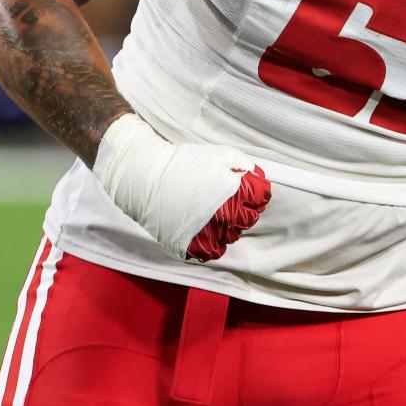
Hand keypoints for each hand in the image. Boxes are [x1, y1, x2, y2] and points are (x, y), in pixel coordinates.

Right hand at [93, 113, 270, 261]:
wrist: (144, 176)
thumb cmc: (181, 163)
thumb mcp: (218, 153)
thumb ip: (243, 164)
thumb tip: (256, 174)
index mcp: (233, 191)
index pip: (261, 198)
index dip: (257, 192)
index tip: (250, 189)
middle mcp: (223, 215)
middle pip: (249, 219)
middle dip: (244, 208)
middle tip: (229, 200)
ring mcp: (206, 232)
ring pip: (232, 236)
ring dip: (228, 225)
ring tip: (213, 212)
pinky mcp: (190, 245)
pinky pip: (213, 251)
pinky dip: (213, 242)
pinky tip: (206, 228)